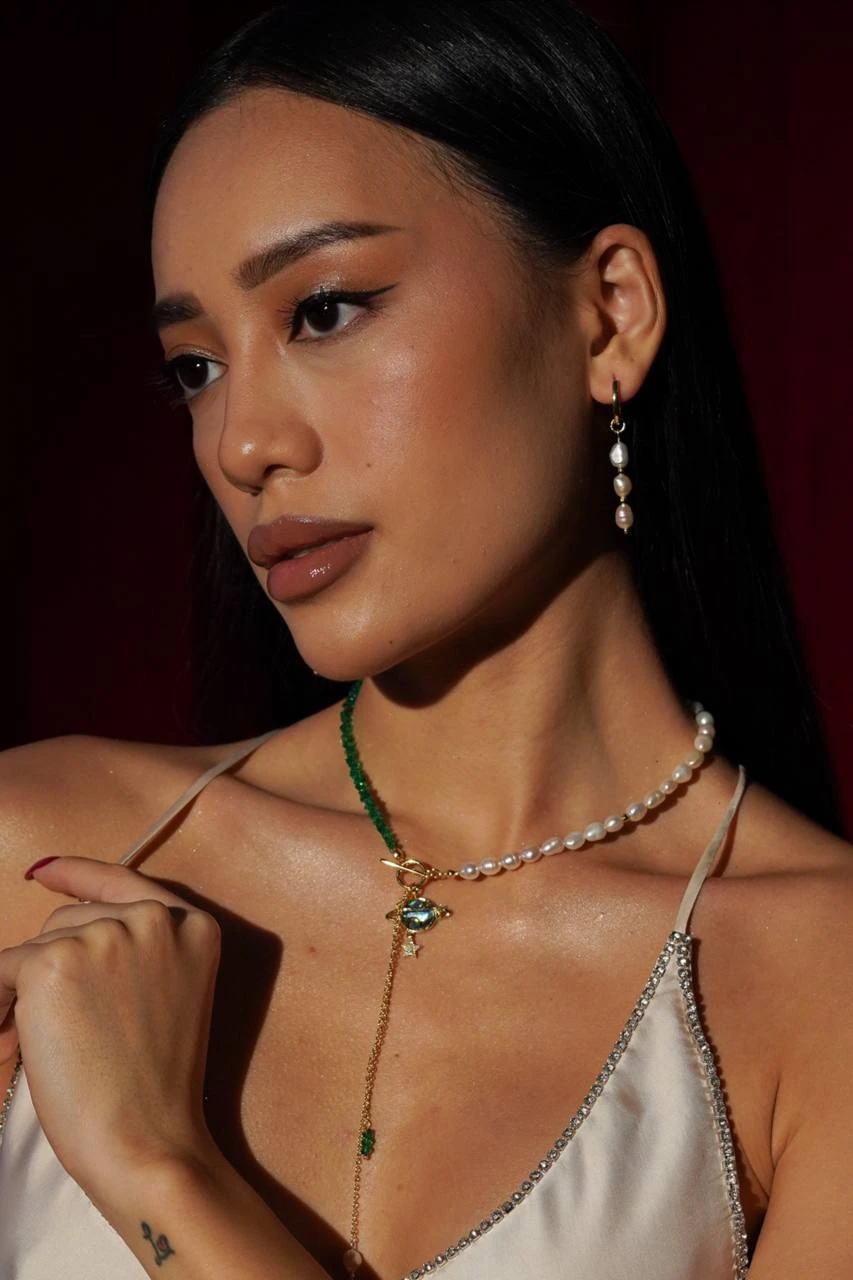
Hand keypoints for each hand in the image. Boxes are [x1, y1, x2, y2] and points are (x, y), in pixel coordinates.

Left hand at [0, 856, 222, 1200]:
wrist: (147, 1140)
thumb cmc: (156, 1088)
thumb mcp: (170, 998)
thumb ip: (135, 954)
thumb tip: (57, 935)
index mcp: (194, 926)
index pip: (123, 882)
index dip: (79, 875)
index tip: (45, 872)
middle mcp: (154, 918)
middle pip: (71, 919)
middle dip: (50, 965)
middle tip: (43, 1027)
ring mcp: (105, 935)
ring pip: (37, 946)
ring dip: (23, 989)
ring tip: (29, 1043)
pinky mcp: (54, 960)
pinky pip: (3, 970)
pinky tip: (11, 1042)